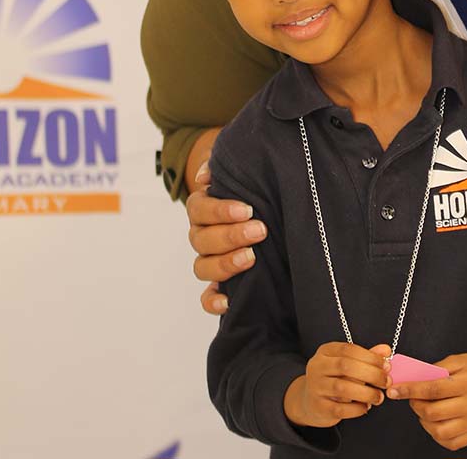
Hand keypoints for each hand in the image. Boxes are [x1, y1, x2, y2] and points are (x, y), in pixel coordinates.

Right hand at [187, 159, 267, 313]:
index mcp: (203, 208)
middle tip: (260, 230)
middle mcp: (202, 235)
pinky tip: (229, 301)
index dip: (220, 211)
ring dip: (225, 264)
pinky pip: (207, 297)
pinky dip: (213, 301)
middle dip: (231, 235)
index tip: (248, 209)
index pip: (199, 209)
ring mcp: (210, 259)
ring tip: (251, 258)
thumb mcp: (243, 169)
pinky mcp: (221, 282)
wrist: (267, 205)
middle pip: (202, 240)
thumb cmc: (253, 184)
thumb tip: (206, 176)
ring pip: (202, 267)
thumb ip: (226, 165)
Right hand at [284, 343, 390, 427]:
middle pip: (346, 366)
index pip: (349, 349)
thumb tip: (385, 350)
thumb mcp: (347, 364)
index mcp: (326, 351)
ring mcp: (315, 387)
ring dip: (366, 393)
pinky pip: (340, 409)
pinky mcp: (318, 407)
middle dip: (371, 374)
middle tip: (386, 381)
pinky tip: (365, 407)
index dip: (370, 357)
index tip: (386, 366)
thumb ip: (366, 357)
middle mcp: (317, 367)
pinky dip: (357, 409)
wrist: (310, 401)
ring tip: (378, 397)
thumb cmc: (334, 379)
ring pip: (343, 388)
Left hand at [388, 351, 466, 450]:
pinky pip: (451, 443)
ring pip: (440, 431)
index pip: (433, 389)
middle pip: (434, 412)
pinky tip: (436, 422)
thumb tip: (412, 381)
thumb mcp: (460, 360)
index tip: (394, 390)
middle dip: (416, 405)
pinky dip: (437, 435)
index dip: (410, 390)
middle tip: (414, 398)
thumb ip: (436, 370)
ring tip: (426, 410)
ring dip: (425, 421)